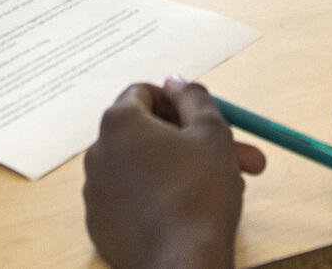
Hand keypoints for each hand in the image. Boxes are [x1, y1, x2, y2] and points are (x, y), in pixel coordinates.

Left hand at [84, 79, 263, 268]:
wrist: (184, 263)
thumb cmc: (200, 193)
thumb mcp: (211, 132)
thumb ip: (193, 97)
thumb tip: (176, 80)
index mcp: (119, 123)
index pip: (143, 93)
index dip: (179, 102)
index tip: (205, 121)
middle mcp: (98, 152)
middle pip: (147, 134)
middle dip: (193, 142)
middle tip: (236, 157)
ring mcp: (96, 192)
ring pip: (144, 168)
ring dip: (181, 171)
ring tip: (224, 189)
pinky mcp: (100, 225)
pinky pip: (131, 200)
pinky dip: (158, 199)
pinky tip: (189, 214)